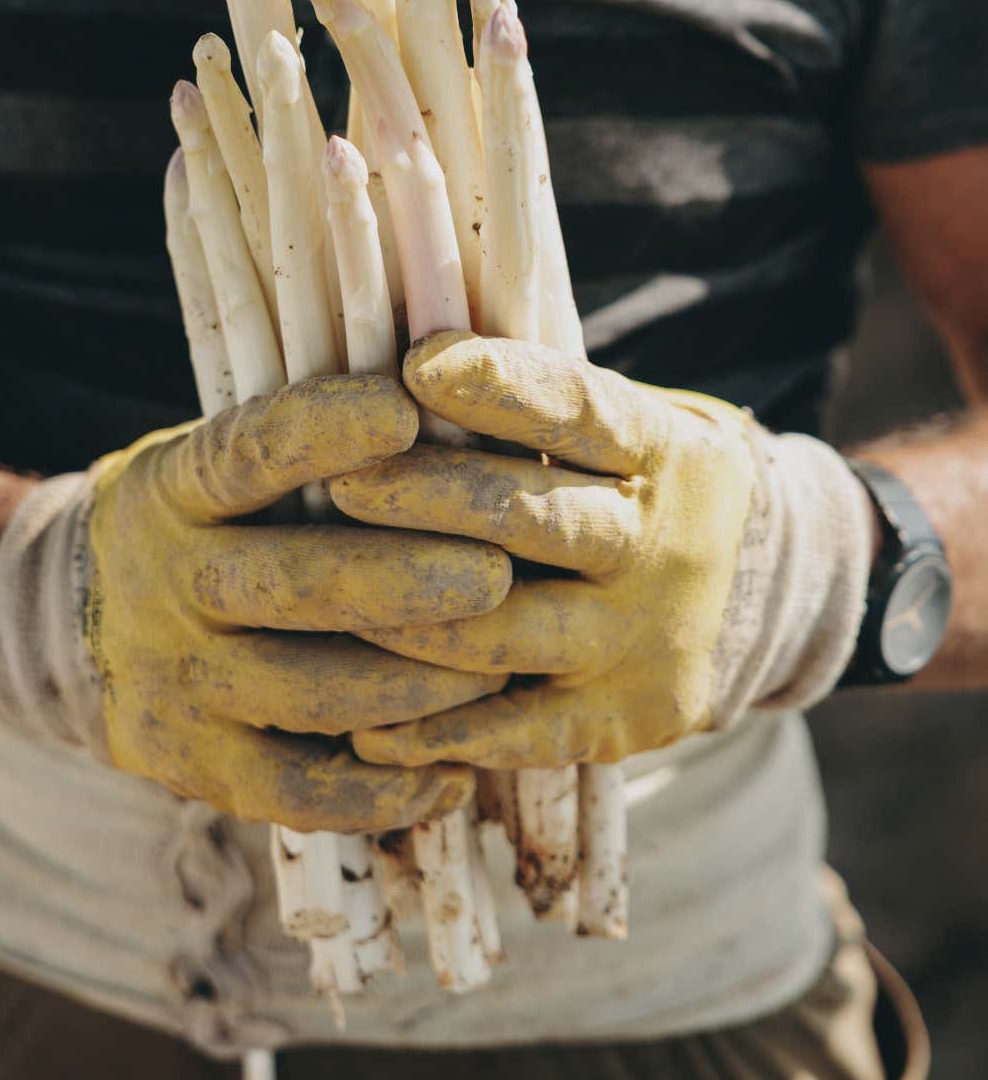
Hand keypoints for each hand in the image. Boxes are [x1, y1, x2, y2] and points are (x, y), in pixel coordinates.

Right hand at [0, 374, 511, 830]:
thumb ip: (302, 449)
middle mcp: (168, 582)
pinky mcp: (197, 766)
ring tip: (501, 669)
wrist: (66, 627)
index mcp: (175, 490)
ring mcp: (179, 680)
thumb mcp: (215, 465)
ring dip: (416, 687)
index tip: (404, 408)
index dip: (322, 431)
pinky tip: (455, 776)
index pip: (247, 452)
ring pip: (310, 692)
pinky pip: (295, 791)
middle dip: (404, 580)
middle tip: (496, 574)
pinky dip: (382, 794)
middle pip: (293, 582)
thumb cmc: (201, 523)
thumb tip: (443, 395)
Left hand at [329, 334, 874, 769]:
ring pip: (508, 630)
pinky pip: (519, 731)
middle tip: (341, 482)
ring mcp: (645, 636)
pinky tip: (365, 730)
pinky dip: (437, 732)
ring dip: (407, 618)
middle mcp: (660, 543)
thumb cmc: (624, 485)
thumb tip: (406, 347)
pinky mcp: (628, 718)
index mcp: (660, 449)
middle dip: (428, 499)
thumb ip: (530, 398)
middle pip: (534, 520)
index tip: (416, 365)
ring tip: (323, 595)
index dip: (499, 387)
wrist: (757, 594)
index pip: (578, 409)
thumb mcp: (615, 426)